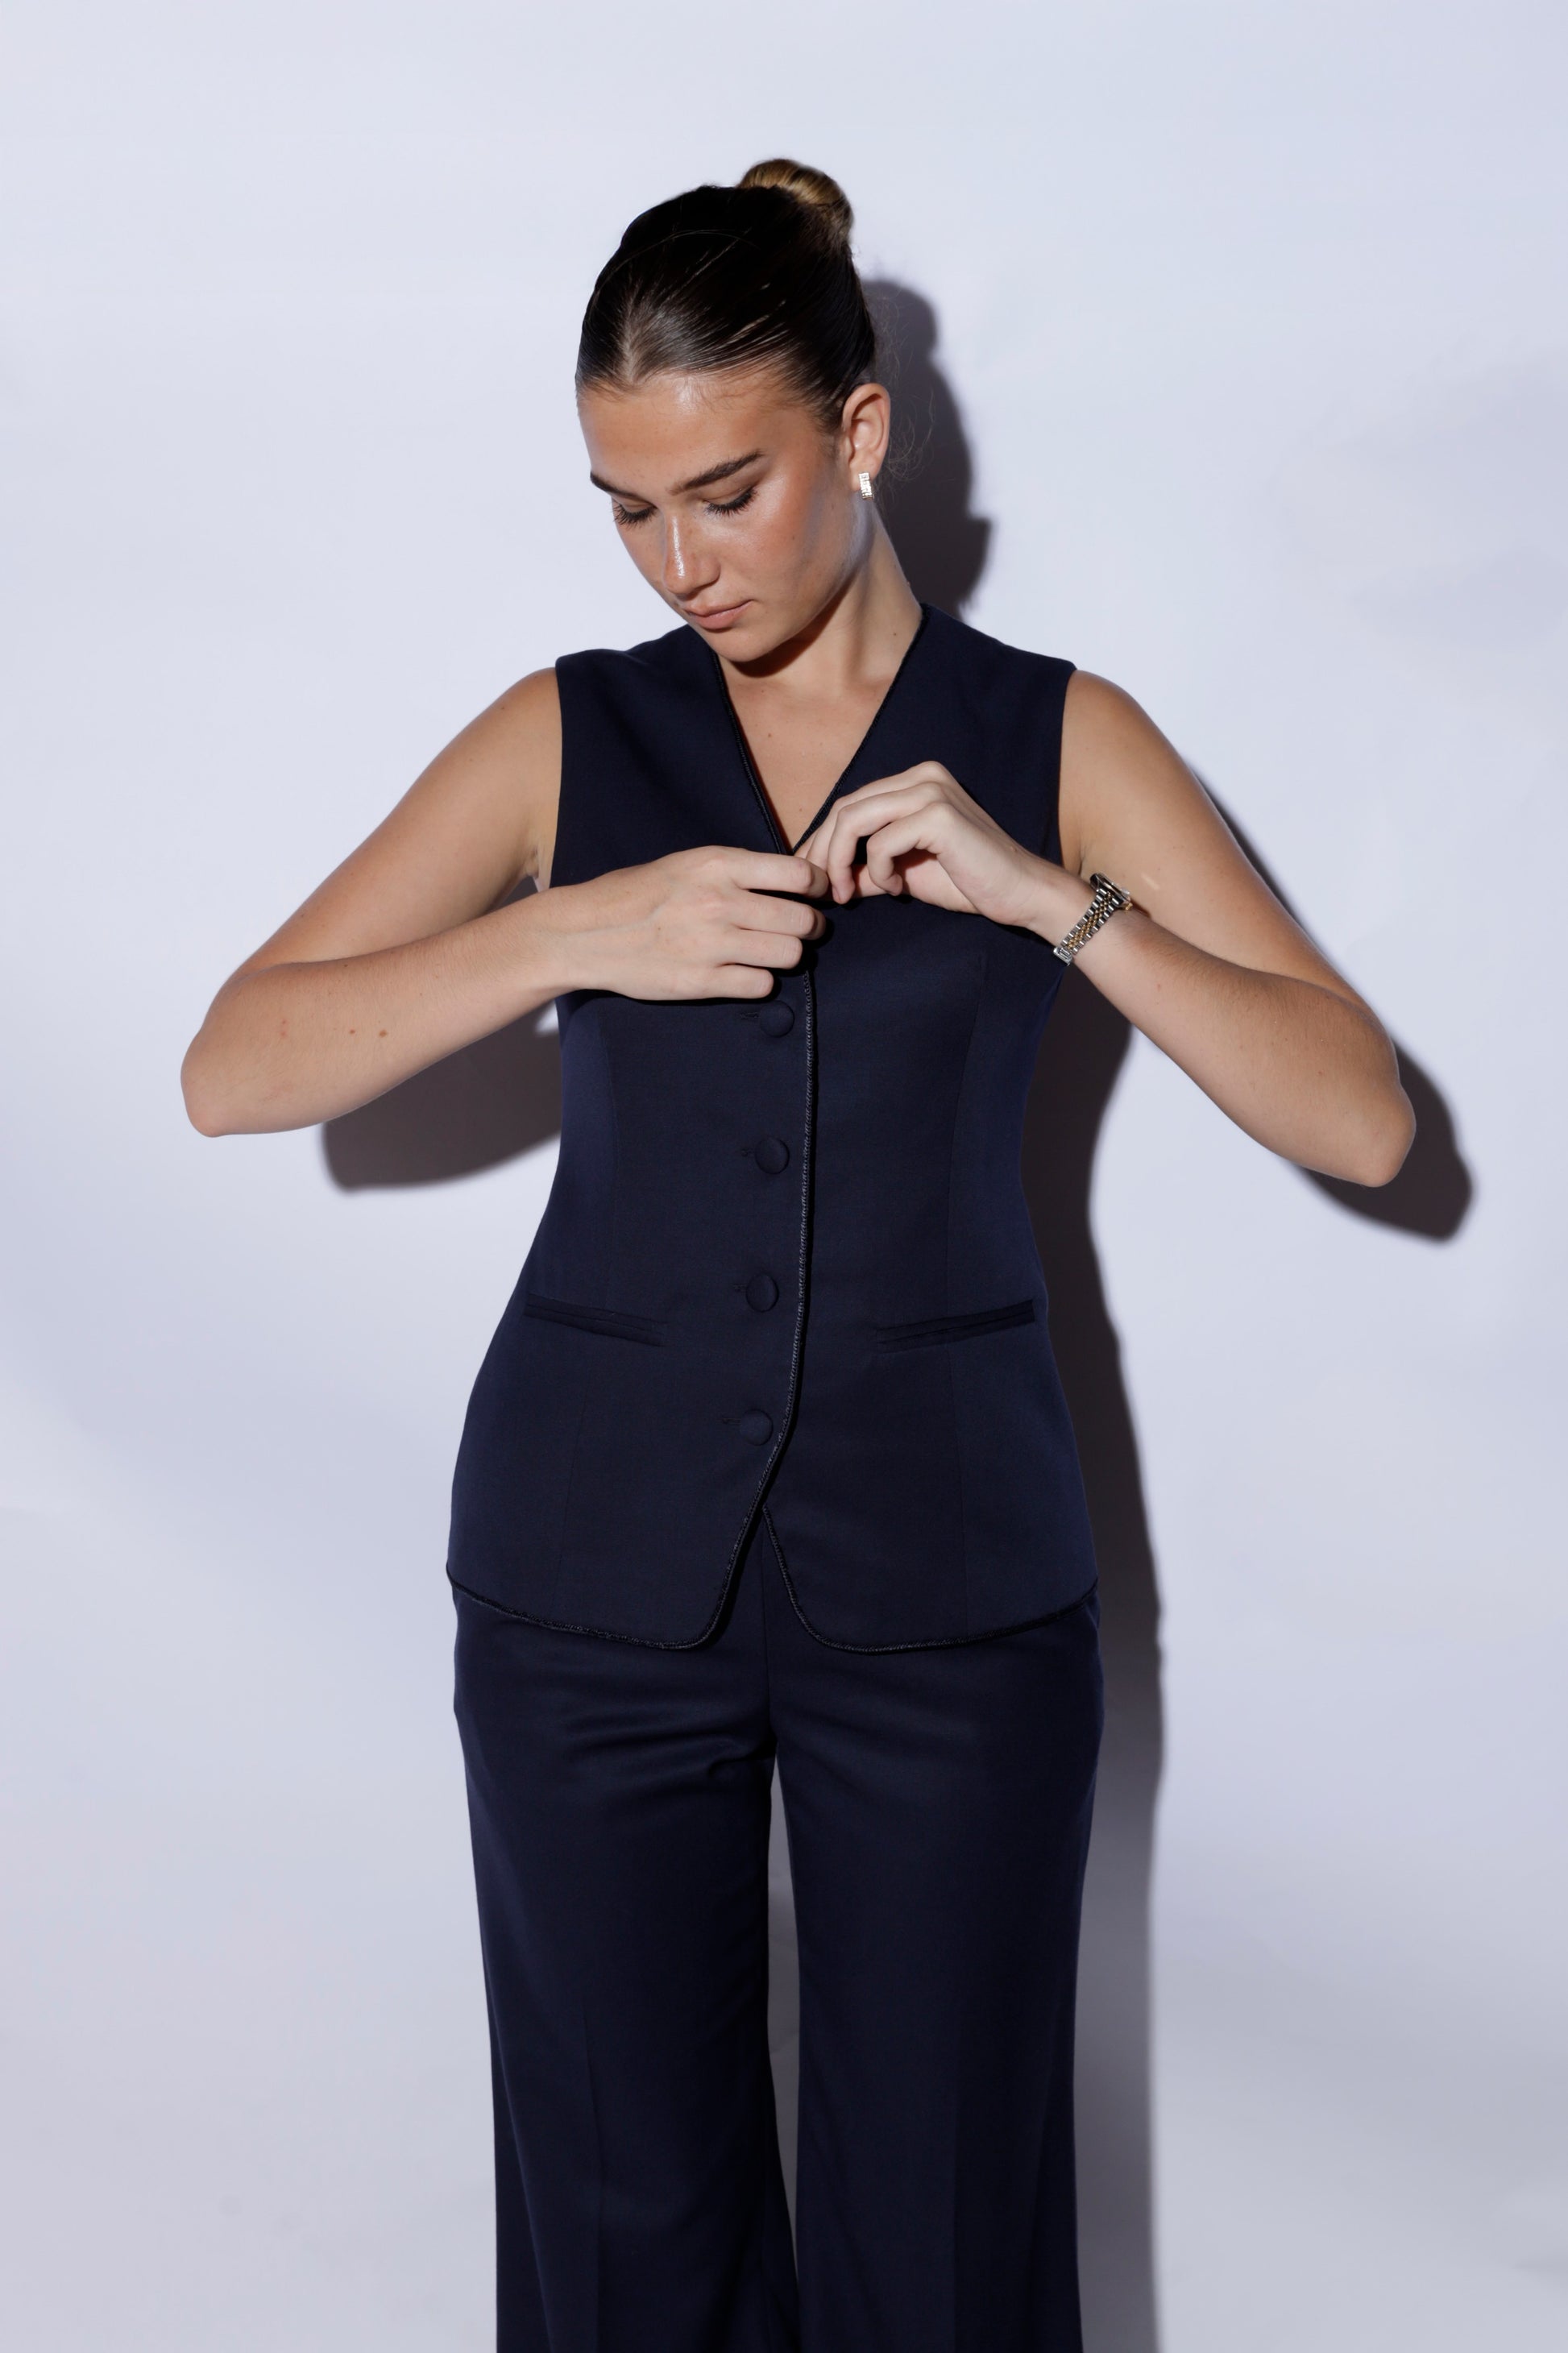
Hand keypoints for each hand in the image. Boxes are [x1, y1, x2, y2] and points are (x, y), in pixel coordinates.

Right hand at [547, 847, 827, 1001]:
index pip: (798, 874)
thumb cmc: (636, 894)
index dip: (816, 886)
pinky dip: (761, 980)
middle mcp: (720, 902)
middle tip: (803, 929)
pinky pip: (762, 984)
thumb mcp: (686, 864)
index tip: (815, 893)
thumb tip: (789, 879)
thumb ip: (734, 870)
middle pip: (802, 919)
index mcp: (717, 865)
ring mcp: (712, 945)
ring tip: (774, 951)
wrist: (585, 933)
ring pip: (790, 954)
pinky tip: (745, 972)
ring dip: (789, 955)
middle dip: (811, 926)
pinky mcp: (702, 982)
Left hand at [799, 762, 1079, 932]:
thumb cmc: (967, 881)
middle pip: (844, 807)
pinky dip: (877, 871)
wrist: (1019, 893)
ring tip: (849, 893)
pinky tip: (897, 888)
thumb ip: (866, 868)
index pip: (850, 802)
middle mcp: (922, 775)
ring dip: (840, 862)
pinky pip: (880, 842)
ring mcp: (931, 791)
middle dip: (824, 852)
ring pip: (853, 820)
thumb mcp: (904, 872)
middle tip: (825, 890)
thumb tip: (823, 878)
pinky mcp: (939, 816)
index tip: (814, 877)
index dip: (822, 840)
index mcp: (915, 780)